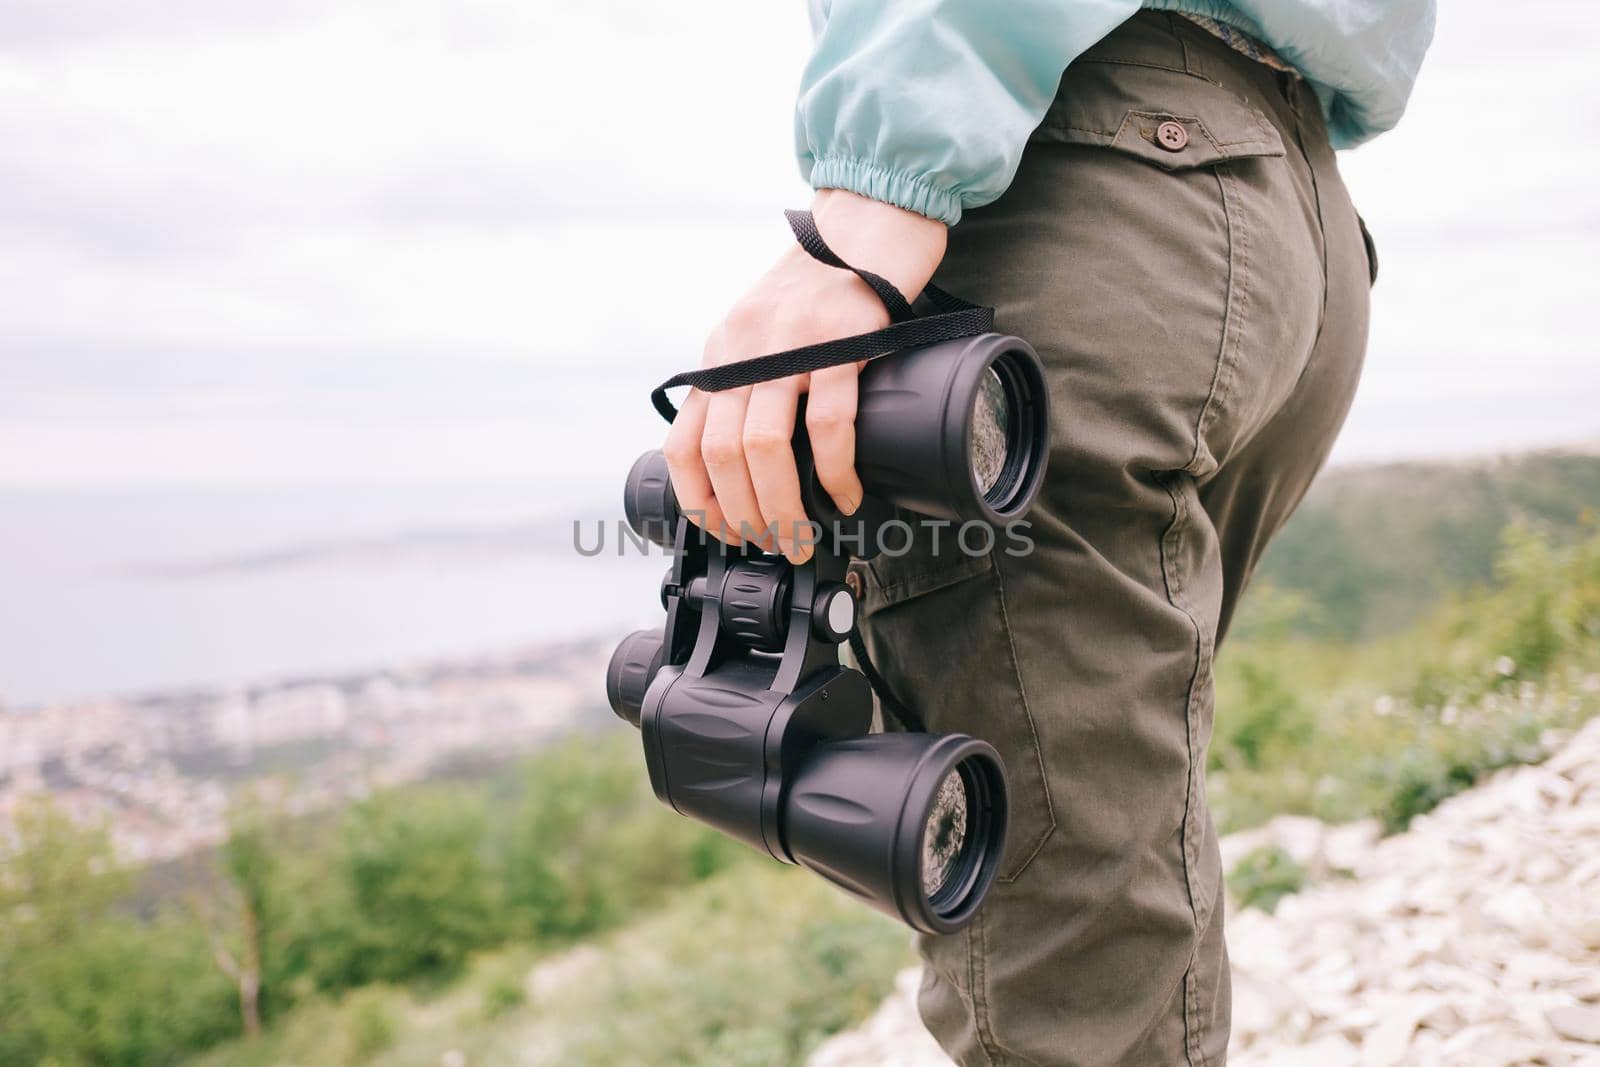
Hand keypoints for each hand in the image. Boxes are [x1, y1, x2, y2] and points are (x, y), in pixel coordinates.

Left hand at [663, 190, 945, 562]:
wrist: (868, 225)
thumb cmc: (821, 286)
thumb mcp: (761, 331)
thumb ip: (746, 381)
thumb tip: (743, 457)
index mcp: (719, 355)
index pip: (686, 444)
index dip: (702, 501)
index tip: (727, 532)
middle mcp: (744, 352)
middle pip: (725, 457)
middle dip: (747, 516)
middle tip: (774, 542)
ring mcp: (790, 348)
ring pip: (766, 450)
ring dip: (785, 507)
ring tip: (804, 534)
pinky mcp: (840, 346)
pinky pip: (827, 427)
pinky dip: (835, 474)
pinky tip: (847, 495)